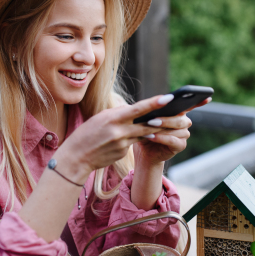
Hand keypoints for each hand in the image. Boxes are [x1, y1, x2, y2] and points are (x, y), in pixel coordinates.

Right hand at [53, 95, 173, 176]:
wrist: (76, 157)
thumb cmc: (87, 133)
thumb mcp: (101, 118)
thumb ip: (119, 114)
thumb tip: (135, 109)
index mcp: (113, 119)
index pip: (138, 109)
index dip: (154, 103)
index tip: (168, 98)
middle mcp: (119, 131)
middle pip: (146, 124)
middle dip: (163, 119)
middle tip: (178, 113)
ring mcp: (122, 144)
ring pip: (143, 134)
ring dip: (154, 129)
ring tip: (165, 122)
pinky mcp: (123, 153)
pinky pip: (134, 143)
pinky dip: (136, 138)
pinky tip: (129, 137)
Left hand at [134, 97, 211, 166]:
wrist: (145, 151)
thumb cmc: (146, 131)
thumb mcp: (148, 118)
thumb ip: (154, 110)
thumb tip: (155, 104)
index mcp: (178, 113)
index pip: (190, 105)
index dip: (199, 101)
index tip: (206, 97)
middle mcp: (184, 122)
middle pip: (180, 119)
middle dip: (166, 119)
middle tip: (152, 119)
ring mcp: (184, 134)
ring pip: (177, 129)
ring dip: (162, 128)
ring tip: (149, 127)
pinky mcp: (180, 145)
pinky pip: (173, 140)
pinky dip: (162, 138)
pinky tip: (152, 137)